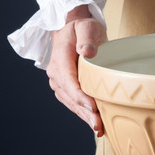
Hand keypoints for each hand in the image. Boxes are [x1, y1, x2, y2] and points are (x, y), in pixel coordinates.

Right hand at [47, 5, 106, 136]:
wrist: (72, 29)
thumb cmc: (82, 27)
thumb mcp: (87, 26)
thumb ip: (87, 37)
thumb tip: (86, 51)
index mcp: (60, 57)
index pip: (68, 80)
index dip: (79, 95)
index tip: (92, 106)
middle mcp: (56, 72)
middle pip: (70, 96)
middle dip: (84, 112)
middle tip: (98, 125)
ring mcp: (59, 81)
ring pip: (71, 102)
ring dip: (84, 116)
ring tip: (99, 128)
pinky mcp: (65, 87)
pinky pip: (73, 102)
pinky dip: (83, 113)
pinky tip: (94, 122)